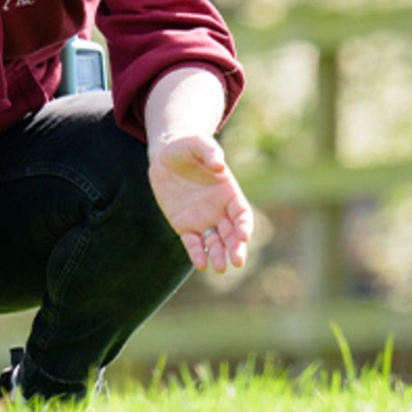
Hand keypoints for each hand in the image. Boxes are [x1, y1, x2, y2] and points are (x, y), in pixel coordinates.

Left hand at [148, 134, 253, 272]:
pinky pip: (193, 243)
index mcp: (229, 192)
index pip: (242, 213)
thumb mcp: (197, 143)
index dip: (244, 225)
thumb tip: (219, 164)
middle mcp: (219, 210)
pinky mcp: (184, 225)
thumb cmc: (187, 147)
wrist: (166, 156)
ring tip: (220, 268)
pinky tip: (201, 264)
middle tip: (238, 262)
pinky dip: (198, 254)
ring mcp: (202, 219)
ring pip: (214, 242)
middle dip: (236, 248)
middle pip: (232, 233)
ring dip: (219, 255)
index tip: (244, 235)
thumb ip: (209, 152)